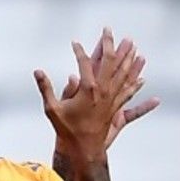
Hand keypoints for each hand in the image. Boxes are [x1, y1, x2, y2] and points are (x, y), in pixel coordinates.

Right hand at [35, 28, 145, 163]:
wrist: (83, 149)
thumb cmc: (67, 130)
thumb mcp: (52, 108)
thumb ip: (46, 88)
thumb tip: (37, 71)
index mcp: (88, 88)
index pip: (85, 62)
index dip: (79, 51)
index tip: (75, 43)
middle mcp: (103, 91)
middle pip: (110, 61)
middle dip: (110, 44)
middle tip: (110, 31)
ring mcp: (112, 99)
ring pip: (124, 73)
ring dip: (128, 58)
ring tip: (133, 46)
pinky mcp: (116, 108)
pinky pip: (128, 92)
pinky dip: (135, 84)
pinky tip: (142, 78)